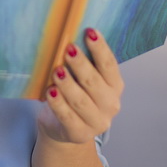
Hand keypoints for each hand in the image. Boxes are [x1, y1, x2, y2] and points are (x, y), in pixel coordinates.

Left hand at [37, 28, 123, 143]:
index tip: (89, 32)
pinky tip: (50, 92)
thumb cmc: (75, 95)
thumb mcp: (82, 79)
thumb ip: (83, 63)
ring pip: (81, 101)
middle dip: (81, 64)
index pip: (109, 65)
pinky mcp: (79, 134)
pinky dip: (59, 104)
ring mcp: (97, 122)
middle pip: (95, 82)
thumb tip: (70, 37)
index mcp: (115, 86)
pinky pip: (67, 117)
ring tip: (57, 71)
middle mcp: (110, 105)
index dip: (100, 48)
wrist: (63, 128)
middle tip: (68, 49)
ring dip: (68, 85)